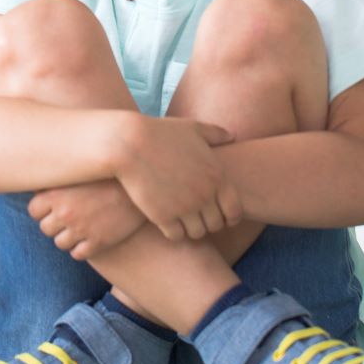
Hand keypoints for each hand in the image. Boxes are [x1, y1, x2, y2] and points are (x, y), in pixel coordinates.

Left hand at [29, 179, 145, 260]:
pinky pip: (78, 254)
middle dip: (55, 223)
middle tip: (70, 214)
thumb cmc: (109, 174)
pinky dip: (82, 248)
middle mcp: (66, 213)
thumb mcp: (81, 170)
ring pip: (60, 243)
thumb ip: (58, 175)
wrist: (141, 186)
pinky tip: (90, 236)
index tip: (53, 203)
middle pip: (45, 228)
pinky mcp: (98, 243)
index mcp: (57, 194)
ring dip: (68, 237)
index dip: (43, 208)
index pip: (33, 210)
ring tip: (80, 225)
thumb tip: (37, 171)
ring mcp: (81, 230)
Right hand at [114, 116, 241, 240]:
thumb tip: (232, 136)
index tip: (218, 214)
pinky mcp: (163, 216)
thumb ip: (215, 133)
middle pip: (216, 225)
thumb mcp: (192, 128)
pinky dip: (173, 231)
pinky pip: (176, 236)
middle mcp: (204, 195)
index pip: (234, 211)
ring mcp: (184, 208)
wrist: (129, 143)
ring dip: (191, 229)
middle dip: (208, 223)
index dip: (229, 217)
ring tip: (181, 220)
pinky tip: (166, 220)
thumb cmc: (160, 132)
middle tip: (196, 216)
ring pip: (197, 233)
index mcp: (216, 176)